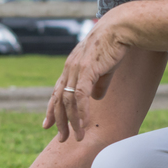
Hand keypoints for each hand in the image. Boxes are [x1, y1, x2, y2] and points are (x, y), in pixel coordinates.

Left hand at [43, 15, 130, 140]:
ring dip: (72, 122)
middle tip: (61, 139)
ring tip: (77, 137)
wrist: (120, 29)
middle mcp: (69, 69)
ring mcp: (76, 69)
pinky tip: (83, 124)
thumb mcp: (103, 68)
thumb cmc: (114, 46)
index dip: (51, 109)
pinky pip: (79, 96)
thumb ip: (98, 83)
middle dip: (59, 121)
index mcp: (71, 68)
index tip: (47, 125)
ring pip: (68, 101)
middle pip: (59, 99)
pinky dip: (80, 112)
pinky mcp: (87, 70)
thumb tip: (96, 98)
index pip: (57, 91)